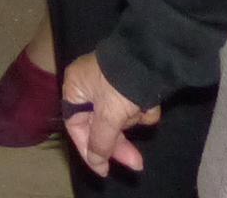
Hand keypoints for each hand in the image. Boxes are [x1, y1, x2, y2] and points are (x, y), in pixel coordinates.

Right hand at [61, 53, 159, 177]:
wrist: (151, 57)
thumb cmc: (120, 85)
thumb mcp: (108, 116)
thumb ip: (100, 141)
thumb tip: (96, 161)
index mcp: (75, 86)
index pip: (75, 126)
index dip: (89, 150)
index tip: (104, 170)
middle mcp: (89, 83)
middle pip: (100, 125)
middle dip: (120, 143)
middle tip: (137, 164)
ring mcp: (110, 82)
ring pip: (119, 117)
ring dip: (132, 118)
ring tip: (142, 107)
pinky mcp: (129, 82)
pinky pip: (133, 105)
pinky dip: (143, 107)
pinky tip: (150, 101)